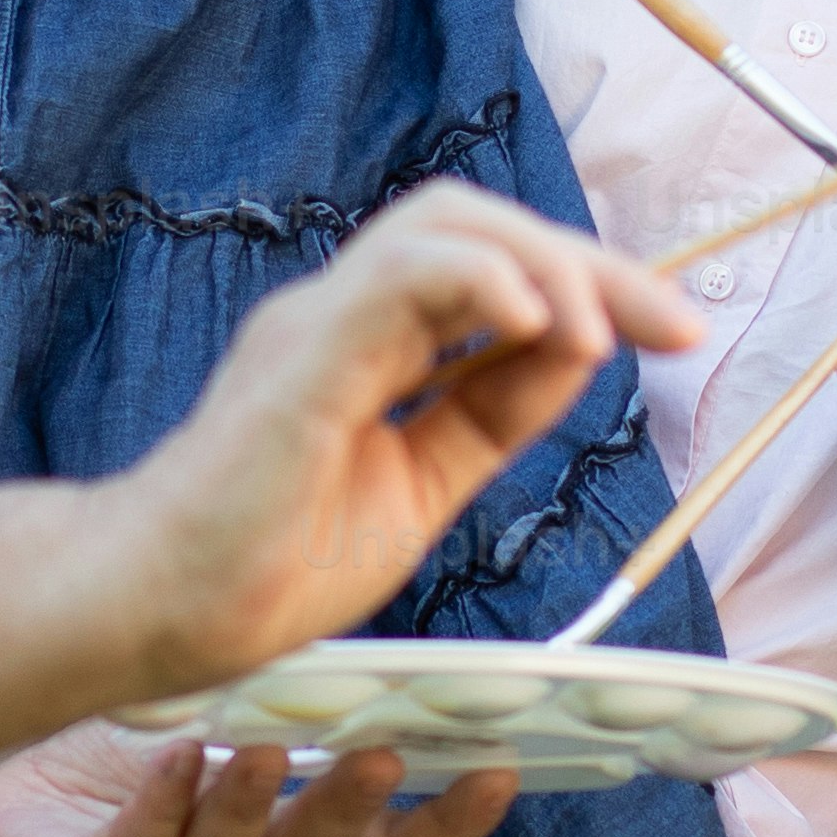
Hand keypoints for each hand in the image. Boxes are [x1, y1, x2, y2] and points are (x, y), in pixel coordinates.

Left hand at [0, 724, 522, 836]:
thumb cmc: (101, 778)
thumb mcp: (214, 730)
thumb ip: (286, 708)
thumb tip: (365, 641)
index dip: (448, 826)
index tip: (500, 773)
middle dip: (349, 810)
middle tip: (382, 758)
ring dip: (250, 808)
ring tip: (262, 750)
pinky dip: (159, 805)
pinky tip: (173, 758)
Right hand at [80, 183, 703, 689]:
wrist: (161, 615)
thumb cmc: (266, 561)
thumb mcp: (424, 484)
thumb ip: (493, 414)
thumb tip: (580, 347)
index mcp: (371, 344)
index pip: (493, 270)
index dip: (591, 283)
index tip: (675, 327)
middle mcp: (343, 316)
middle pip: (476, 222)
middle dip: (586, 257)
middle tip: (670, 320)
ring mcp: (317, 327)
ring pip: (441, 225)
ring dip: (543, 262)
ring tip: (600, 330)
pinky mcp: (302, 359)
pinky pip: (397, 279)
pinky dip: (479, 281)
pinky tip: (535, 320)